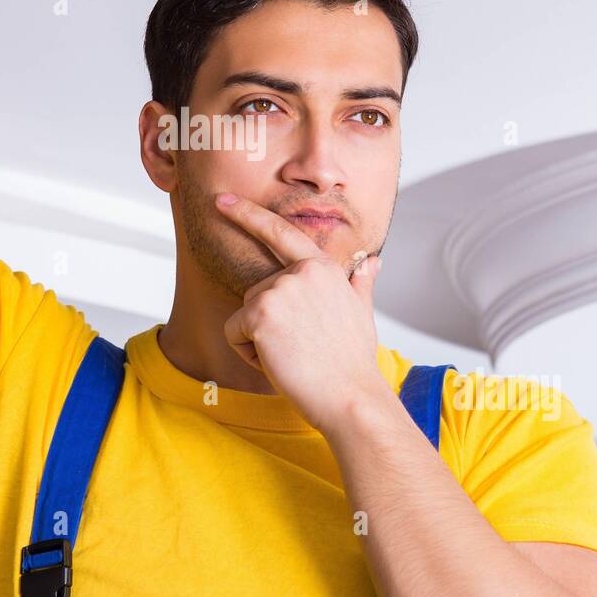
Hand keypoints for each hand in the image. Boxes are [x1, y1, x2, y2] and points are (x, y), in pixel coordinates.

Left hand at [217, 193, 388, 437]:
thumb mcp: (361, 313)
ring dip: (258, 341)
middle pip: (256, 292)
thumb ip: (360, 283)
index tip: (223, 200)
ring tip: (293, 355)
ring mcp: (279, 291)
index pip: (281, 233)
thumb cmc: (353, 362)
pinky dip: (248, 353)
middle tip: (301, 348)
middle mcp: (300, 272)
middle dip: (267, 324)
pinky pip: (233, 332)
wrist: (351, 396)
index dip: (249, 214)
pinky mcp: (260, 314)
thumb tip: (373, 261)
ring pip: (243, 314)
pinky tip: (278, 362)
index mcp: (322, 268)